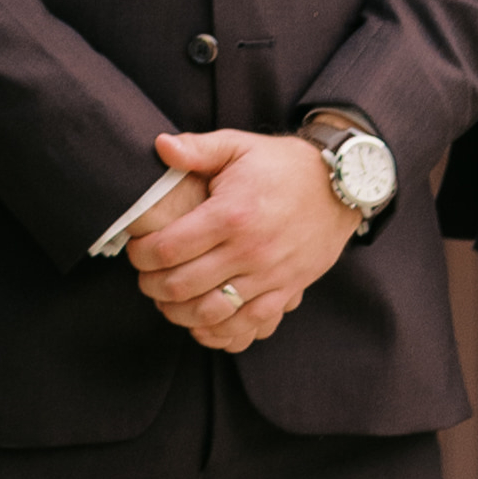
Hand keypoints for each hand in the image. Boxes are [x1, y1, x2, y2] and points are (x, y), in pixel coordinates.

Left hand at [121, 128, 349, 352]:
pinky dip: (219, 332)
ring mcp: (271, 275)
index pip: (168, 249)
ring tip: (168, 301)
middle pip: (182, 286)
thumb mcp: (239, 146)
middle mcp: (251, 250)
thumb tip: (159, 146)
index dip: (141, 256)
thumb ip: (197, 149)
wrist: (341, 184)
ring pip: (211, 313)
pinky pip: (249, 326)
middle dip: (152, 287)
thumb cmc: (282, 165)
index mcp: (231, 214)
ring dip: (179, 313)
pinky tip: (201, 323)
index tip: (136, 251)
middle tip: (146, 278)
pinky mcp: (288, 290)